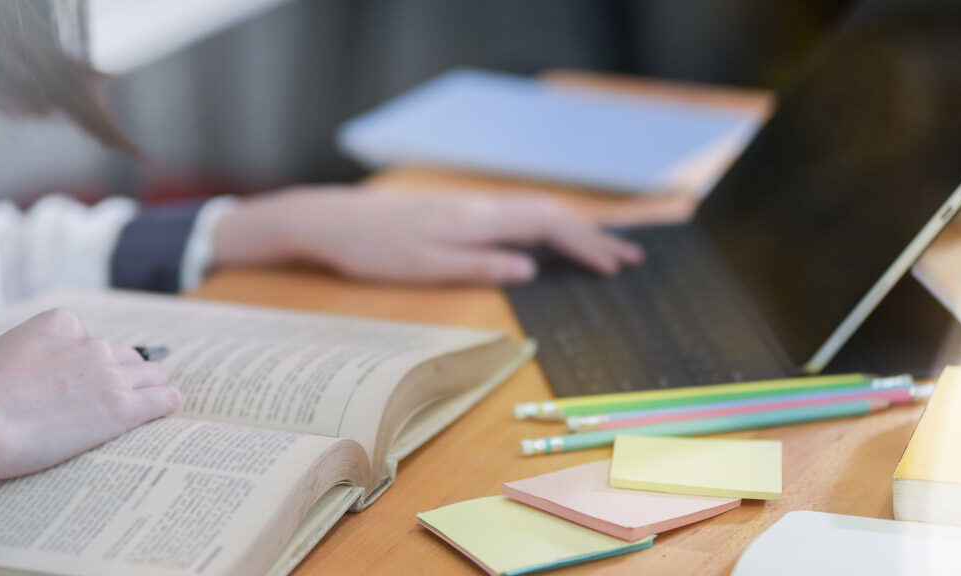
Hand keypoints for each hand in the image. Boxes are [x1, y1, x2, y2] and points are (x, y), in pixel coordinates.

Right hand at [0, 309, 178, 504]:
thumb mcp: (1, 350)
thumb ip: (32, 351)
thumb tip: (37, 365)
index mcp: (62, 323)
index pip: (93, 341)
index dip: (88, 366)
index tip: (77, 386)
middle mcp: (91, 344)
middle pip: (128, 358)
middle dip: (124, 376)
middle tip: (115, 399)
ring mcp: (109, 375)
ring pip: (151, 376)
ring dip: (149, 389)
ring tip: (148, 405)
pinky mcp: (121, 408)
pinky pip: (163, 399)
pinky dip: (166, 403)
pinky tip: (166, 410)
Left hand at [211, 186, 643, 283]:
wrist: (331, 221)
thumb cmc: (372, 250)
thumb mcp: (423, 268)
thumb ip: (477, 266)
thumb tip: (529, 270)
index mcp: (476, 220)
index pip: (547, 225)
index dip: (586, 244)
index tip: (617, 266)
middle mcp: (479, 206)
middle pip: (550, 213)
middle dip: (592, 235)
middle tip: (629, 259)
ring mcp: (469, 205)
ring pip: (534, 210)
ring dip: (572, 228)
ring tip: (603, 248)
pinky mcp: (458, 210)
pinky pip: (516, 212)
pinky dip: (546, 224)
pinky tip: (550, 238)